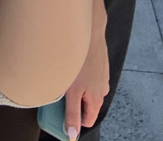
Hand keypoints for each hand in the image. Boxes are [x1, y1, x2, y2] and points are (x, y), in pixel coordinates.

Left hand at [63, 19, 109, 135]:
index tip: (62, 112)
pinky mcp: (97, 62)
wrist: (89, 32)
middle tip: (60, 91)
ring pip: (86, 88)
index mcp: (97, 99)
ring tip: (64, 76)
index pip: (87, 120)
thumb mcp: (72, 92)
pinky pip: (87, 74)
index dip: (74, 119)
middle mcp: (102, 89)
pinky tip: (70, 65)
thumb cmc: (80, 61)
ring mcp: (101, 75)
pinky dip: (79, 73)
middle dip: (73, 100)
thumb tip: (72, 135)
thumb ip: (72, 114)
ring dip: (76, 86)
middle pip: (86, 103)